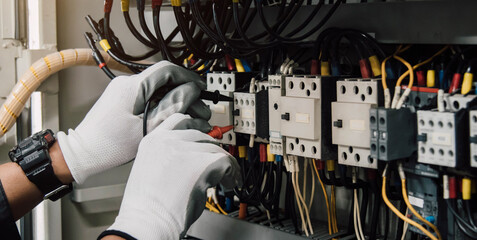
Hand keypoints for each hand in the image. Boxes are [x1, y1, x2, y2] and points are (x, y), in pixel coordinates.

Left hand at [57, 61, 210, 183]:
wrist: (84, 152)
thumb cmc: (109, 145)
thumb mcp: (147, 128)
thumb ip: (171, 108)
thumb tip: (191, 92)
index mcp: (133, 87)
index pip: (167, 70)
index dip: (188, 77)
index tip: (201, 88)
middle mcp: (127, 84)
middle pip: (165, 81)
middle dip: (186, 94)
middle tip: (200, 111)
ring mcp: (124, 91)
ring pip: (159, 90)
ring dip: (176, 101)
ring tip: (190, 118)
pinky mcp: (123, 100)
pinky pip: (149, 97)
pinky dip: (164, 106)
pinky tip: (173, 118)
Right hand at [105, 114, 240, 239]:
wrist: (146, 222)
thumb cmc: (147, 207)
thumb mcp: (151, 170)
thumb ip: (168, 157)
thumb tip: (190, 158)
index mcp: (152, 141)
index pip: (178, 120)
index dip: (195, 125)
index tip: (206, 131)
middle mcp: (168, 141)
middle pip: (200, 135)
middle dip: (210, 150)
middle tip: (217, 165)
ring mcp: (184, 149)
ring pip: (214, 148)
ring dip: (222, 164)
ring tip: (223, 180)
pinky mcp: (201, 163)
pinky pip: (226, 161)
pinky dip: (232, 173)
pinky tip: (228, 184)